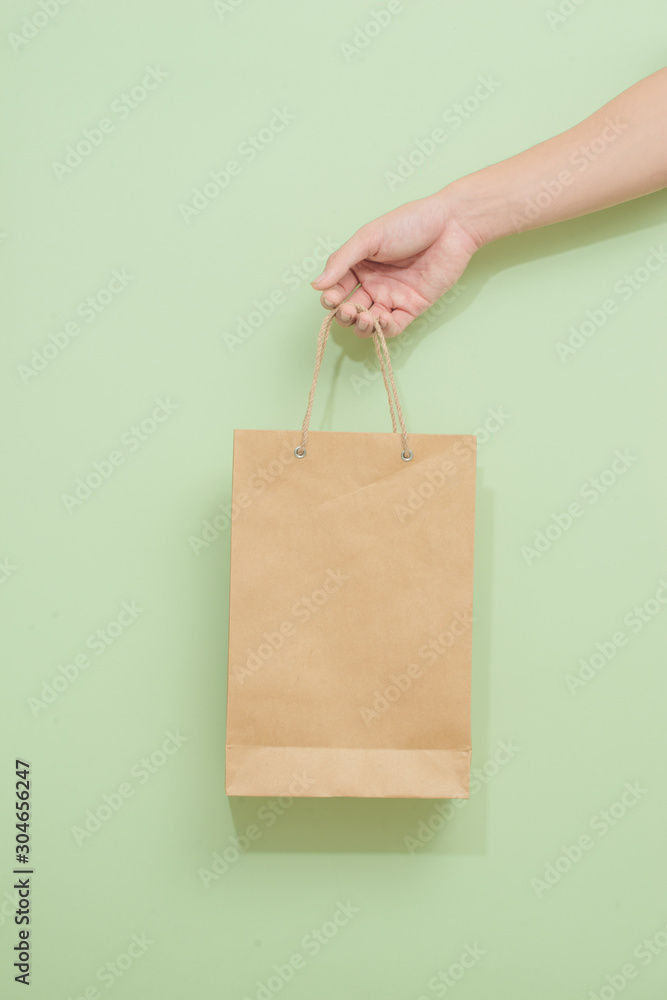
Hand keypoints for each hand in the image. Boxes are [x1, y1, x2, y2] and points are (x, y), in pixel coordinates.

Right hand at [310, 191, 481, 336]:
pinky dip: (384, 329)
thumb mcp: (369, 237)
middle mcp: (374, 283)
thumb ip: (341, 261)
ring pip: (369, 323)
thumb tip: (316, 285)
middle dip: (344, 316)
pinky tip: (380, 320)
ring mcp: (393, 297)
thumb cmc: (410, 223)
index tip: (330, 299)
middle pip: (351, 310)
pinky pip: (394, 326)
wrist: (451, 225)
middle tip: (347, 311)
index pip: (337, 289)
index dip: (330, 299)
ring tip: (363, 318)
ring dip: (361, 326)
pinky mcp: (413, 307)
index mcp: (360, 265)